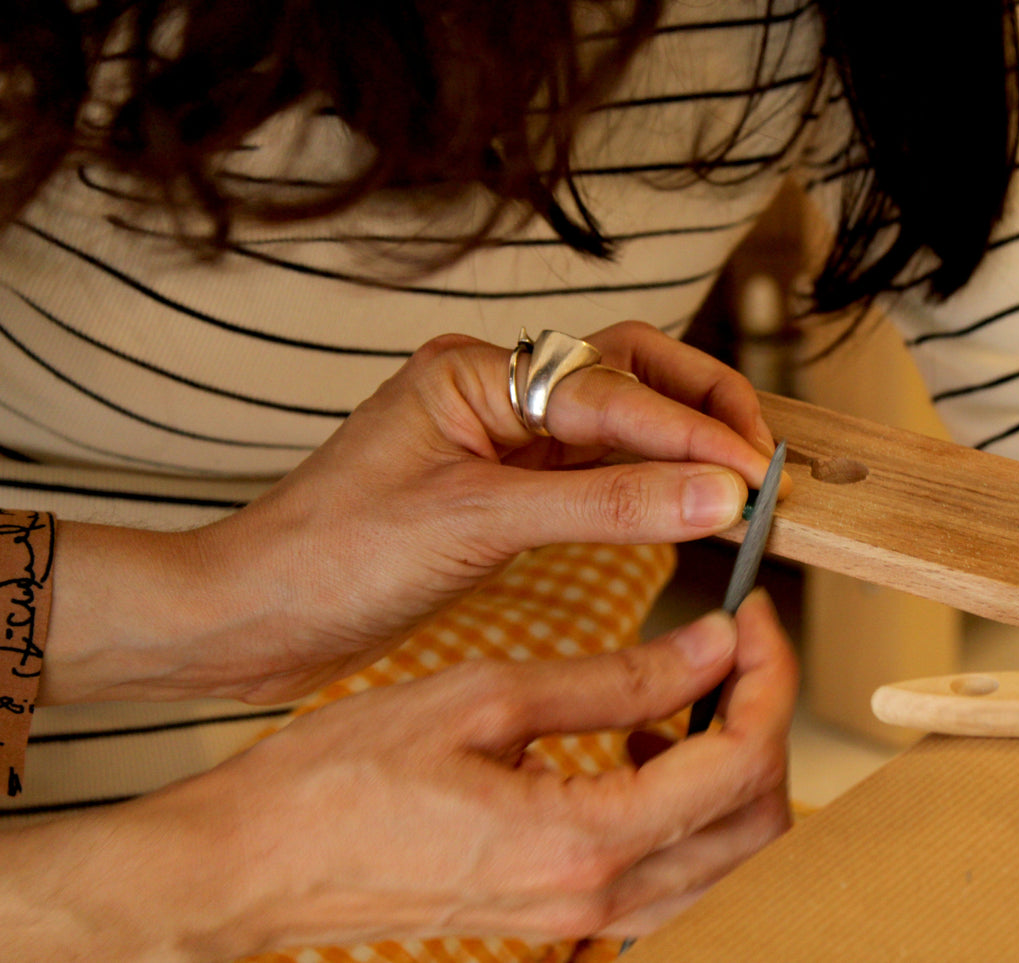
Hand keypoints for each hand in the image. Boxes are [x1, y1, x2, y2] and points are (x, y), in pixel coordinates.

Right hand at [6, 591, 796, 960]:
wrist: (252, 864)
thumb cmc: (339, 780)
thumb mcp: (485, 699)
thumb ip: (616, 678)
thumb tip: (711, 646)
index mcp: (584, 839)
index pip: (739, 761)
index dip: (767, 677)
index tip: (753, 616)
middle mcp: (596, 898)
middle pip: (755, 823)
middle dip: (763, 723)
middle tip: (735, 649)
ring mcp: (579, 919)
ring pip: (725, 860)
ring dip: (731, 772)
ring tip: (687, 694)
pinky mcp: (557, 915)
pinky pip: (670, 878)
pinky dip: (685, 812)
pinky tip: (635, 748)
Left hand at [42, 322, 783, 704]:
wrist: (251, 618)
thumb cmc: (330, 558)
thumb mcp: (476, 525)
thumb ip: (603, 506)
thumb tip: (713, 495)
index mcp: (474, 372)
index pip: (611, 387)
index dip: (687, 432)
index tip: (749, 475)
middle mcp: (494, 391)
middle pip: (627, 368)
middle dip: (698, 403)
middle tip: (758, 455)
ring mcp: (500, 439)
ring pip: (618, 418)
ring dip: (679, 441)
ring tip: (737, 479)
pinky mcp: (504, 489)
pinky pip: (596, 470)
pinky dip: (647, 485)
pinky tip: (682, 507)